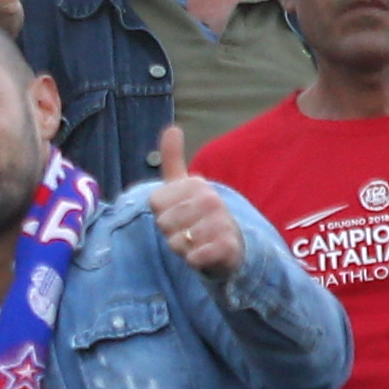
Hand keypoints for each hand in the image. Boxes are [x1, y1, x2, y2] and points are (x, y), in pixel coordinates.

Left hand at [148, 125, 243, 279]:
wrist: (233, 246)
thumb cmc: (201, 215)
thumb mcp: (184, 186)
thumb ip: (174, 158)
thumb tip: (172, 128)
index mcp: (197, 184)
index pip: (155, 203)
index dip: (161, 213)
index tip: (179, 212)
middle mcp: (211, 199)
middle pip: (163, 223)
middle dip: (171, 232)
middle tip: (189, 231)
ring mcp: (221, 222)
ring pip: (175, 242)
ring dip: (182, 248)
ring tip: (197, 242)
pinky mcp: (227, 246)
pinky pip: (193, 257)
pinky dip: (194, 260)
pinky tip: (205, 255)